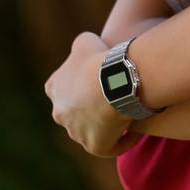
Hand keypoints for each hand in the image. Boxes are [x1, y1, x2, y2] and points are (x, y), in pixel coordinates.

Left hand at [45, 31, 132, 157]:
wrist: (114, 82)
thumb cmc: (99, 59)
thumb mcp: (85, 41)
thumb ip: (81, 46)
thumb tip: (87, 49)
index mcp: (54, 88)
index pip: (64, 88)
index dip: (83, 84)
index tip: (101, 80)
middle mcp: (60, 113)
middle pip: (76, 112)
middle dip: (92, 107)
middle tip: (115, 99)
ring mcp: (75, 132)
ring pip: (91, 131)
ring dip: (105, 125)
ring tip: (126, 115)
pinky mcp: (94, 146)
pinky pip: (108, 147)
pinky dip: (121, 141)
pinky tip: (135, 132)